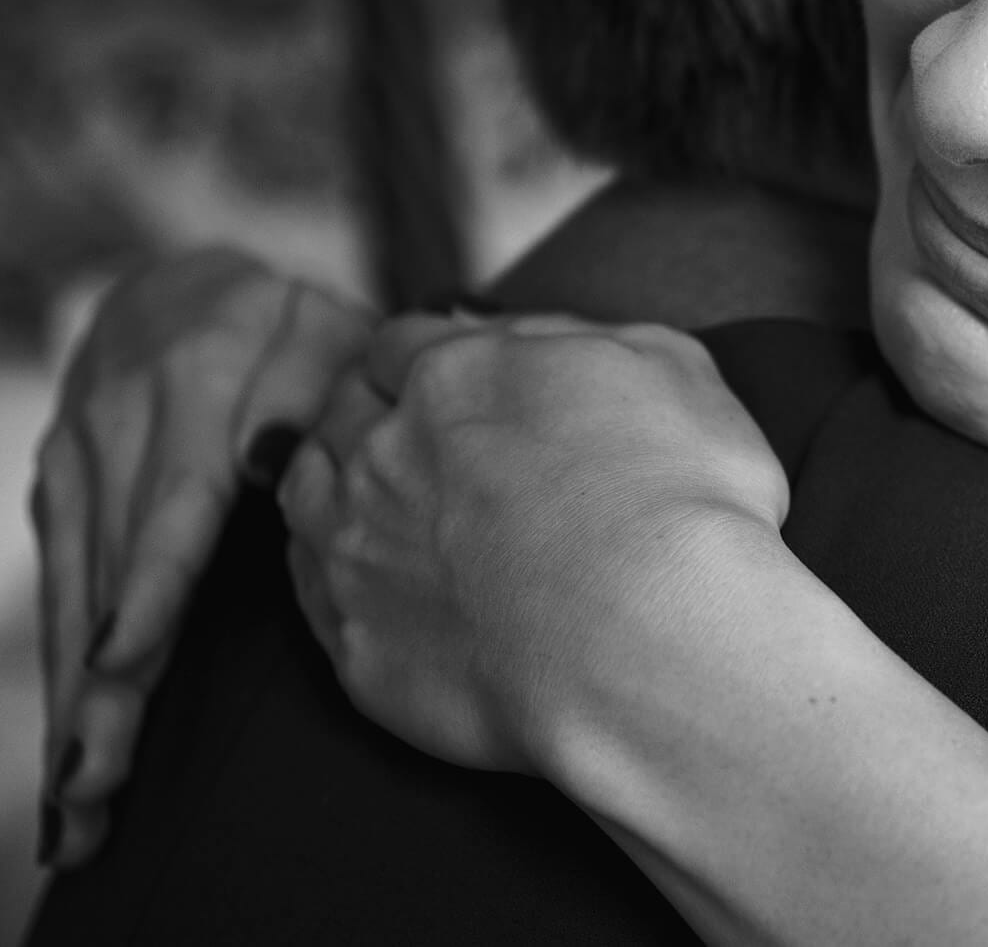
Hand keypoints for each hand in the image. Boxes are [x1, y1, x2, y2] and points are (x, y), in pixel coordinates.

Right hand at [31, 248, 369, 865]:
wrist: (183, 289)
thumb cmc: (292, 329)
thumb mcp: (326, 333)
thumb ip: (315, 389)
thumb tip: (272, 459)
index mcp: (193, 372)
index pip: (172, 497)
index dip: (147, 587)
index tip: (126, 662)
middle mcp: (113, 418)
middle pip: (111, 566)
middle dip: (100, 682)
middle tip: (98, 781)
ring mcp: (72, 460)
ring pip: (73, 593)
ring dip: (69, 702)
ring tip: (76, 805)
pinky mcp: (56, 495)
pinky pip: (61, 594)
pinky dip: (60, 677)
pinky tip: (66, 757)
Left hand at [277, 313, 789, 774]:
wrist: (651, 644)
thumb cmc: (681, 500)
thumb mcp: (672, 367)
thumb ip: (593, 337)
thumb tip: (542, 342)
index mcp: (456, 374)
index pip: (403, 342)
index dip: (423, 354)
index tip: (443, 375)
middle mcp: (386, 453)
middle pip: (343, 412)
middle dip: (369, 413)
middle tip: (407, 433)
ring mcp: (361, 552)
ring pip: (307, 495)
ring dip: (332, 484)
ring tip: (370, 499)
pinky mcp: (361, 649)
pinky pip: (313, 597)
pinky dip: (330, 576)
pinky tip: (365, 579)